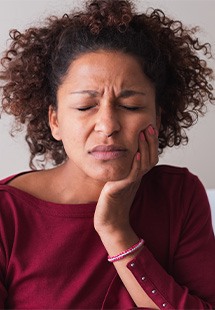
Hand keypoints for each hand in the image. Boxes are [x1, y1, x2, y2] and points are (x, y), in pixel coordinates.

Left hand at [94, 124, 158, 238]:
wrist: (109, 222)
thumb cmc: (111, 202)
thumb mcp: (119, 181)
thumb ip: (123, 169)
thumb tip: (123, 155)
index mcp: (137, 175)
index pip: (149, 156)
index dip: (151, 143)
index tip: (149, 127)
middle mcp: (136, 179)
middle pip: (150, 158)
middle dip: (150, 142)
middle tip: (149, 126)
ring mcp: (130, 184)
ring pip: (143, 164)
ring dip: (144, 148)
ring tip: (142, 134)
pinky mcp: (120, 190)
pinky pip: (132, 176)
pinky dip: (135, 164)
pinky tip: (135, 154)